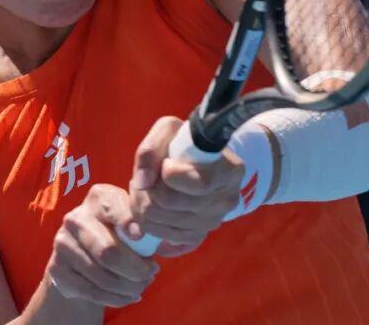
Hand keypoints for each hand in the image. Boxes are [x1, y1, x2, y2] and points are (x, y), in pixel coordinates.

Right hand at [45, 183, 160, 307]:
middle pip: (108, 250)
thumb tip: (156, 241)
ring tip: (140, 287)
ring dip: (127, 287)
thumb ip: (142, 226)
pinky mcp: (57, 268)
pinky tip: (127, 296)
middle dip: (135, 269)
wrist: (81, 253)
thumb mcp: (130, 221)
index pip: (113, 208)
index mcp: (98, 197)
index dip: (127, 221)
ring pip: (101, 275)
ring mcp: (62, 243)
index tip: (140, 236)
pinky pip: (91, 291)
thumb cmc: (117, 233)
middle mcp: (76, 217)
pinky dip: (115, 298)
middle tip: (150, 274)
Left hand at [126, 116, 244, 257]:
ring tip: (143, 191)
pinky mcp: (198, 236)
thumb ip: (151, 149)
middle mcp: (226, 200)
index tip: (165, 164)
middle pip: (172, 204)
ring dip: (143, 206)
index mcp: (229, 170)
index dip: (170, 175)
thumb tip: (142, 182)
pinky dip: (149, 224)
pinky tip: (149, 207)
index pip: (199, 184)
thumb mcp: (169, 131)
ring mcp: (213, 221)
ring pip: (163, 223)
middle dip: (146, 191)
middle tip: (140, 180)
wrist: (197, 162)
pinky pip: (165, 238)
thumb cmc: (184, 143)